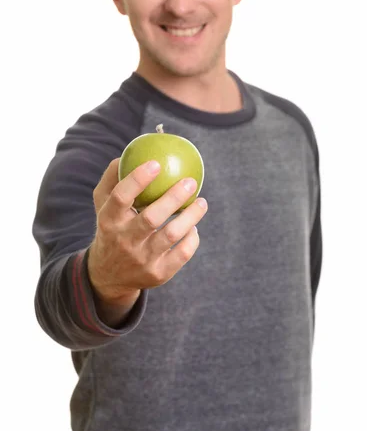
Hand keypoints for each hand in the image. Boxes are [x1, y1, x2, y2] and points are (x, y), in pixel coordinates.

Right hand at [88, 158, 207, 310]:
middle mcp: (124, 241)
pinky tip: (193, 226)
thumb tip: (127, 155)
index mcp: (108, 220)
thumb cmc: (111, 228)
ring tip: (201, 202)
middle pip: (152, 217)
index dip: (138, 179)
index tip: (156, 163)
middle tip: (190, 181)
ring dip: (191, 215)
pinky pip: (182, 253)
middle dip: (174, 197)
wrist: (108, 276)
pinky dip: (192, 237)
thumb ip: (112, 179)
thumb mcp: (102, 205)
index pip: (120, 197)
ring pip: (172, 234)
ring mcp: (142, 260)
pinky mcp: (158, 274)